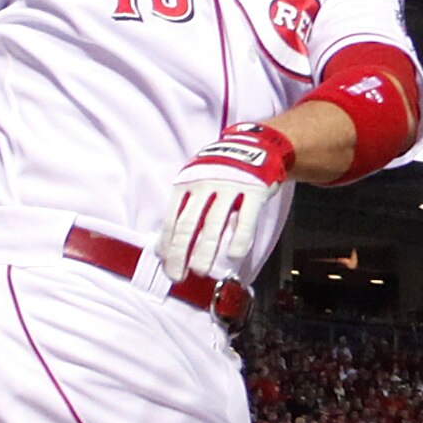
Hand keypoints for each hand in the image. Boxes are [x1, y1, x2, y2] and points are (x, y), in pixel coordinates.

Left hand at [160, 124, 299, 287]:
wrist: (256, 147)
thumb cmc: (222, 172)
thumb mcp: (198, 182)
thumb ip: (184, 209)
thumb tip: (166, 246)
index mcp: (187, 183)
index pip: (172, 219)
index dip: (168, 246)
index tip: (168, 266)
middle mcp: (206, 183)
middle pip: (188, 224)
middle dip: (181, 253)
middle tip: (179, 275)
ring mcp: (231, 186)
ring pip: (214, 224)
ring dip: (205, 251)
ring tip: (201, 271)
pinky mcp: (255, 190)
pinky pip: (246, 220)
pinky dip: (239, 240)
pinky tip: (233, 255)